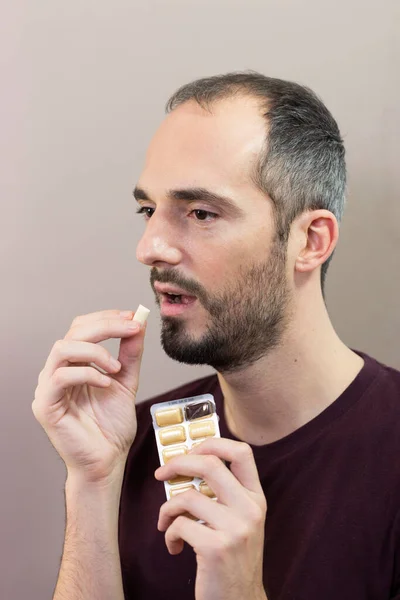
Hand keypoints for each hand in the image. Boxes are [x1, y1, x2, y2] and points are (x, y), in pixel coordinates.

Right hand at [32, 309, 146, 482]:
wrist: (107, 462)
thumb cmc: (111, 427)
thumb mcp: (126, 382)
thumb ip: (130, 355)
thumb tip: (137, 325)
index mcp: (73, 364)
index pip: (81, 328)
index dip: (106, 318)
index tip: (133, 317)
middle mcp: (56, 372)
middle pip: (73, 332)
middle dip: (105, 326)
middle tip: (131, 328)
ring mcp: (47, 388)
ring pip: (62, 348)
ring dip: (95, 350)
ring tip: (116, 366)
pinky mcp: (45, 405)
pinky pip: (61, 377)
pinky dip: (87, 373)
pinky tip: (106, 382)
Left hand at [155, 437, 267, 599]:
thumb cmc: (232, 560)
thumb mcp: (240, 521)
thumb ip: (225, 494)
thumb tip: (188, 465)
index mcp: (256, 498)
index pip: (241, 451)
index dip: (212, 443)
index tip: (190, 451)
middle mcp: (250, 509)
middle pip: (209, 464)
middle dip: (177, 463)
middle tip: (161, 474)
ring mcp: (236, 529)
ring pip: (187, 496)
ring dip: (167, 509)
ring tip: (165, 523)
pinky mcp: (217, 549)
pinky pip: (179, 526)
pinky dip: (168, 533)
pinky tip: (173, 547)